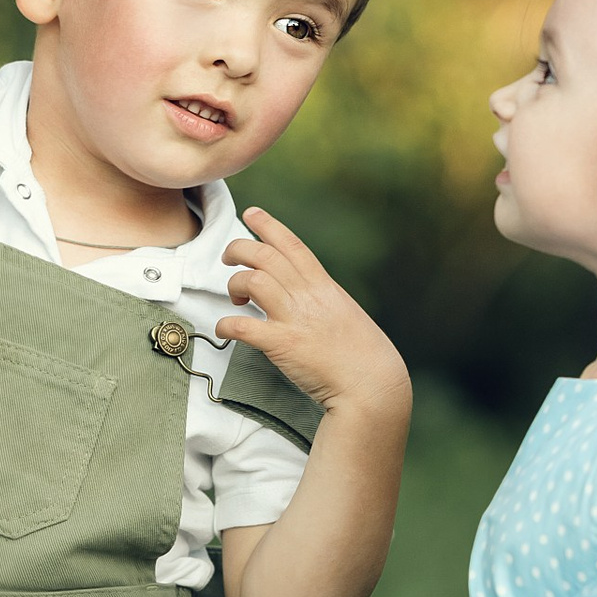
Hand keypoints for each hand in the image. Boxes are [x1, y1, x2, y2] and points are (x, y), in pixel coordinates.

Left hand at [215, 209, 408, 422]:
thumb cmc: (362, 354)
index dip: (268, 225)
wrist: (371, 383)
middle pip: (264, 255)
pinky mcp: (282, 344)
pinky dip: (226, 325)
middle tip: (229, 259)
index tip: (252, 214)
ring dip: (234, 285)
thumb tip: (305, 294)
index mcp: (323, 285)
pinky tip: (225, 330)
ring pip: (252, 280)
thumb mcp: (344, 312)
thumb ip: (322, 299)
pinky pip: (242, 326)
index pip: (292, 244)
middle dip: (238, 249)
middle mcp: (307, 295)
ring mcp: (294, 318)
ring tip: (235, 299)